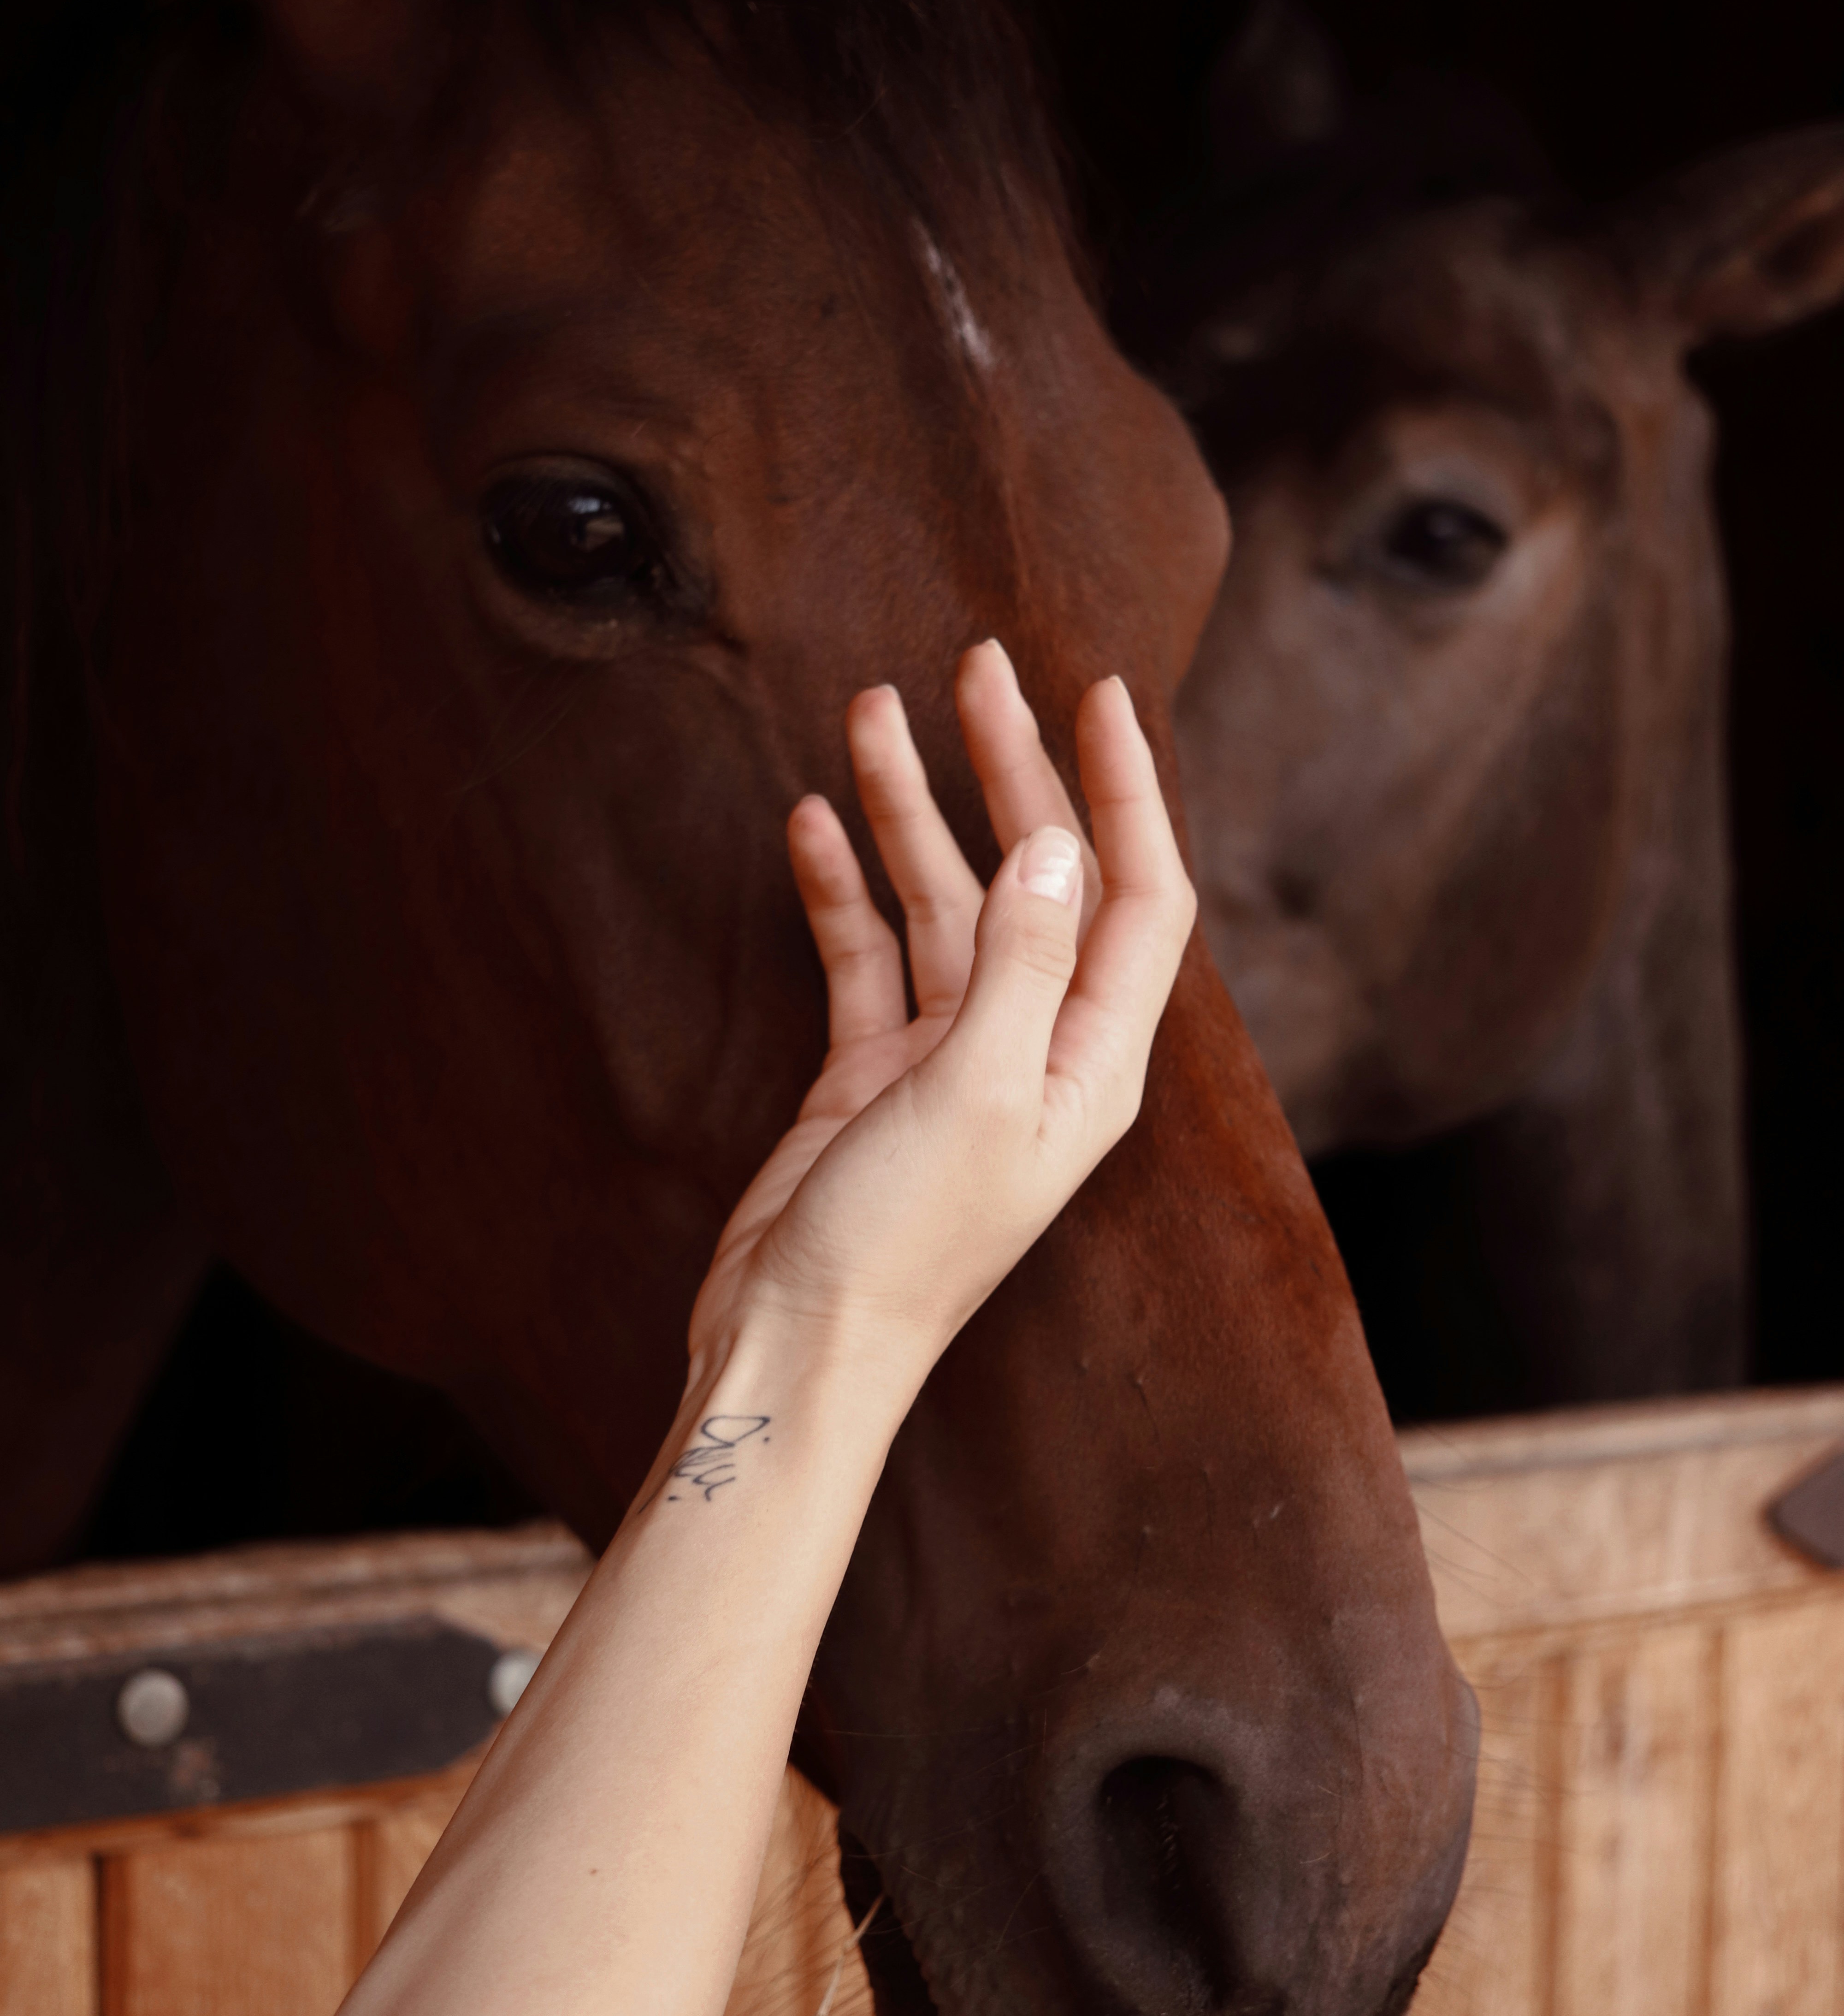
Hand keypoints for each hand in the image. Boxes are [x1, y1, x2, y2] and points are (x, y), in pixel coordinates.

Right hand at [685, 641, 1196, 1398]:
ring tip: (871, 711)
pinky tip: (812, 821)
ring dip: (910, 811)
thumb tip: (1057, 846)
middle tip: (976, 669)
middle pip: (1040, 876)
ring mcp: (951, 1055)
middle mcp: (1036, 1046)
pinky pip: (868, 953)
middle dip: (1010, 771)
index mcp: (1093, 1061)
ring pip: (943, 900)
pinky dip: (844, 889)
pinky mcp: (874, 1070)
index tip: (1099, 693)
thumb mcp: (974, 1092)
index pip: (1139, 896)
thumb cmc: (902, 1245)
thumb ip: (1018, 965)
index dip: (1127, 792)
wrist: (796, 1347)